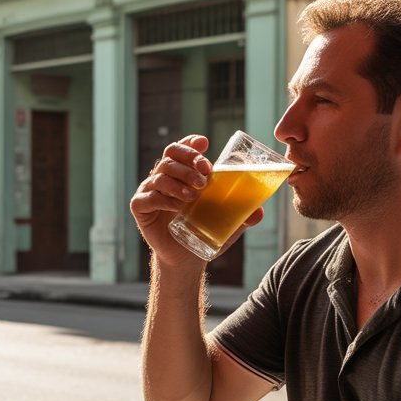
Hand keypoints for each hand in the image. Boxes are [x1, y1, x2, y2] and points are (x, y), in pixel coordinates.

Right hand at [130, 135, 265, 266]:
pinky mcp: (140, 206)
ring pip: (160, 175)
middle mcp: (164, 176)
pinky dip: (164, 199)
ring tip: (194, 196)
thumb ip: (241, 213)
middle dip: (189, 160)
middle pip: (170, 154)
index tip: (204, 144)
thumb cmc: (203, 231)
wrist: (186, 257)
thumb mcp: (226, 220)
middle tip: (205, 175)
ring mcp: (149, 190)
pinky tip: (177, 207)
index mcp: (182, 172)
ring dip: (179, 182)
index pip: (181, 147)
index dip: (190, 143)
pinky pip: (149, 197)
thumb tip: (259, 212)